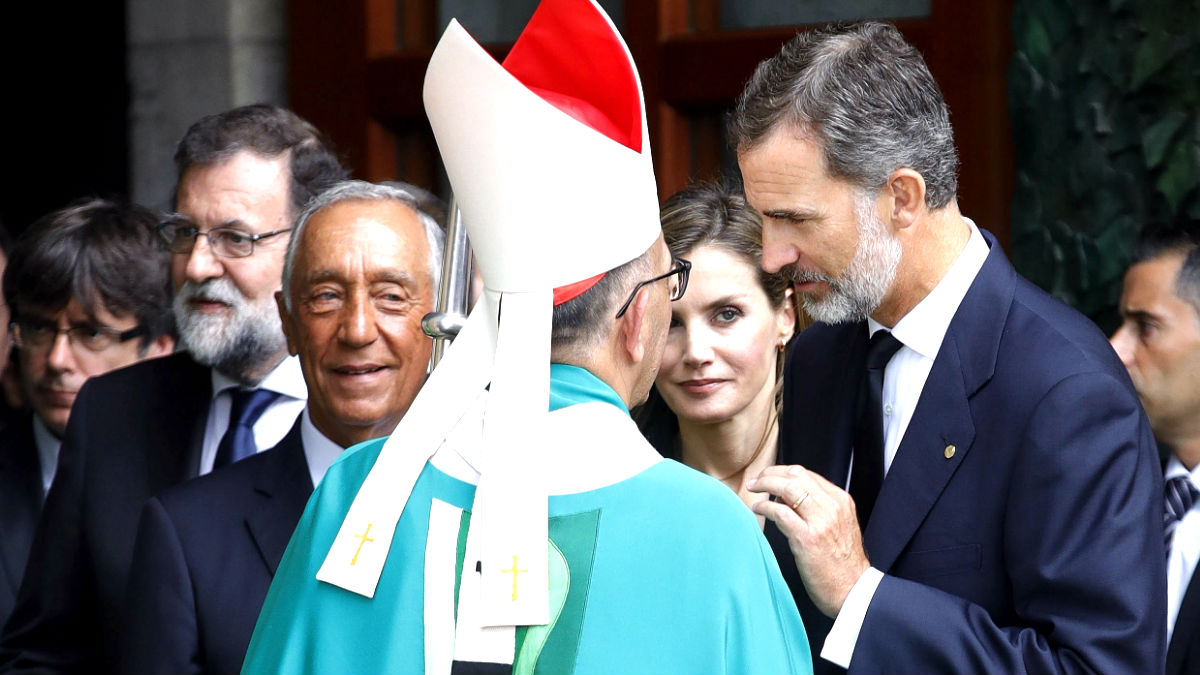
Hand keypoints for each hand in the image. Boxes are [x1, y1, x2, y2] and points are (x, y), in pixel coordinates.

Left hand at [749, 464, 870, 617]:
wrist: (854, 590)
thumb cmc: (843, 563)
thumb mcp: (838, 526)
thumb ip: (819, 508)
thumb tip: (787, 497)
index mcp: (841, 501)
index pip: (807, 474)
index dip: (783, 471)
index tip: (769, 475)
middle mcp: (833, 507)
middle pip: (796, 475)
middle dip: (771, 473)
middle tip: (757, 480)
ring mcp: (821, 522)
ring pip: (788, 488)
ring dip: (765, 485)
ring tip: (753, 490)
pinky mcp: (807, 539)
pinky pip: (780, 513)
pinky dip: (765, 507)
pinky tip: (757, 509)